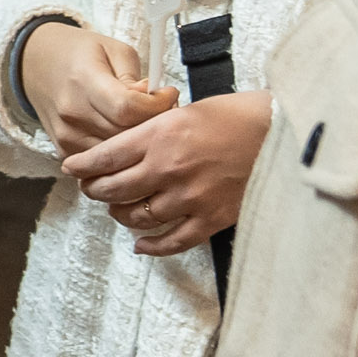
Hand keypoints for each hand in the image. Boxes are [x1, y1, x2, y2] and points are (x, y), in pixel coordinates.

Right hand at [16, 22, 174, 150]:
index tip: (168, 94)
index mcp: (83, 80)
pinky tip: (126, 133)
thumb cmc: (78, 53)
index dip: (157, 106)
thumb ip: (135, 78)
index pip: (127, 108)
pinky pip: (103, 161)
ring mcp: (66, 136)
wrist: (37, 65)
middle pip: (126, 134)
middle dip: (154, 125)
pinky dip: (120, 151)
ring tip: (146, 122)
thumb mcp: (113, 50)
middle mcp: (72, 112)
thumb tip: (151, 101)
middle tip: (165, 109)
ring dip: (138, 141)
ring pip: (118, 154)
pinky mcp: (65, 151)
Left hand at [65, 90, 271, 256]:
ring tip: (118, 209)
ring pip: (137, 217)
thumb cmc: (240, 116)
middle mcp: (168, 168)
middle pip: (113, 190)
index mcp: (161, 134)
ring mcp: (189, 197)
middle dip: (96, 191)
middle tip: (92, 189)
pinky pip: (171, 241)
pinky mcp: (211, 219)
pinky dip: (152, 246)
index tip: (73, 169)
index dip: (83, 166)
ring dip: (121, 215)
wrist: (284, 135)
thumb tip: (129, 146)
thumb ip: (156, 129)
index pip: (105, 157)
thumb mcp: (189, 110)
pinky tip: (142, 244)